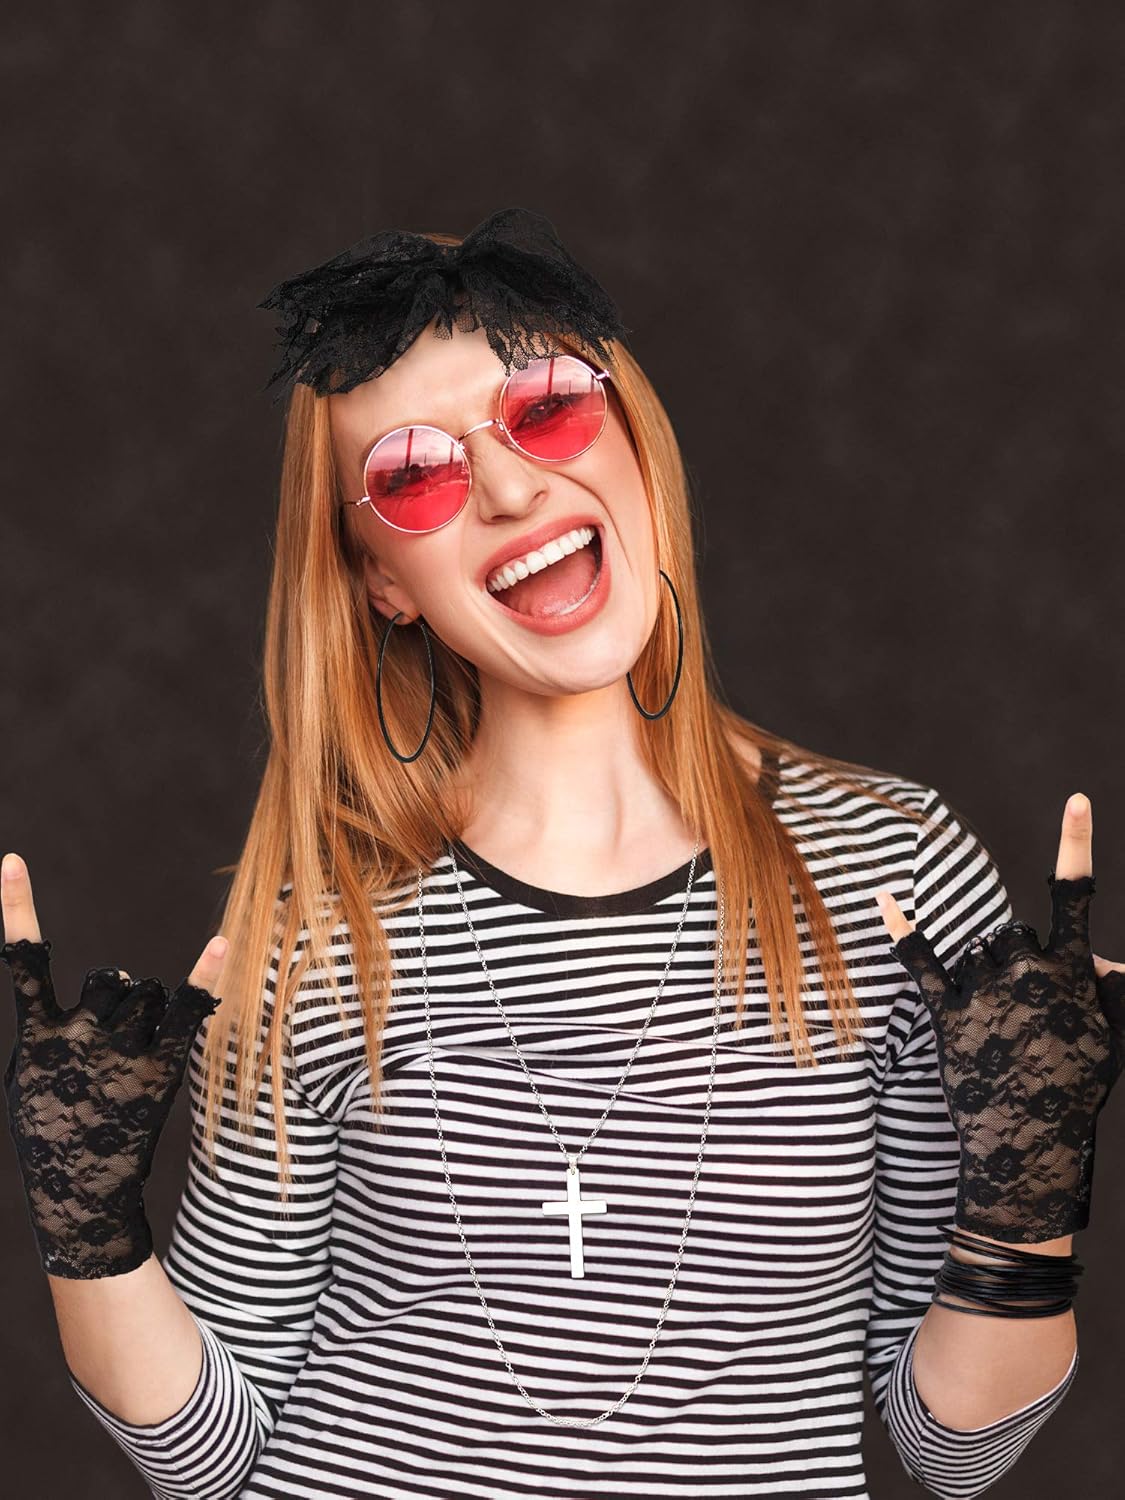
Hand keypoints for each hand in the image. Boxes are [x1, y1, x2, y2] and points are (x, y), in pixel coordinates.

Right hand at [0, 851, 227, 1278]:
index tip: (13, 859)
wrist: (81, 1194)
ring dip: (147, 1015)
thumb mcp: (31, 1078)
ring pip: (146, 994)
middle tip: (110, 1050)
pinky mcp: (160, 1065)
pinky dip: (204, 975)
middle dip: (118, 1001)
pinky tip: (221, 941)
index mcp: (37, 1037)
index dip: (17, 907)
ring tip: (132, 1066)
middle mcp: (77, 1035)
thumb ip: (57, 1025)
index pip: (23, 959)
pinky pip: (185, 1007)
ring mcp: (120, 1050)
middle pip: (113, 980)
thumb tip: (116, 981)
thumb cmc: (54, 1128)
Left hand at [875, 793, 1124, 1242]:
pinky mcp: (948, 1013)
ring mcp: (986, 991)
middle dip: (1017, 961)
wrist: (1031, 1150)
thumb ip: (1112, 989)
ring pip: (978, 949)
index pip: (1077, 895)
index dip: (1077, 843)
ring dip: (985, 975)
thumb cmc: (1075, 1091)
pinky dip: (900, 929)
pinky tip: (883, 898)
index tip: (1076, 798)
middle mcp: (1029, 971)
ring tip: (999, 1030)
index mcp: (1072, 971)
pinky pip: (920, 960)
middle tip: (1024, 1015)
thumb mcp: (1110, 1038)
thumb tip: (1105, 958)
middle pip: (1012, 932)